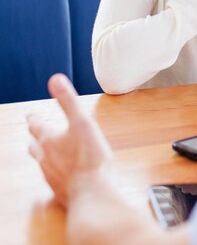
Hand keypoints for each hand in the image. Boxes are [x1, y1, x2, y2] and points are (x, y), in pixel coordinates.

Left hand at [27, 74, 112, 207]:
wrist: (92, 192)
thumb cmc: (90, 157)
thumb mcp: (82, 122)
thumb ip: (68, 101)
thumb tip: (55, 79)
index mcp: (50, 140)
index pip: (38, 126)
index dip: (34, 119)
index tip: (30, 115)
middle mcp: (46, 158)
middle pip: (35, 146)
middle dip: (35, 139)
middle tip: (35, 136)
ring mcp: (52, 176)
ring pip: (43, 164)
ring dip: (44, 156)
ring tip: (46, 154)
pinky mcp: (61, 190)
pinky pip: (54, 179)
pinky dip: (56, 173)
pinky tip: (63, 175)